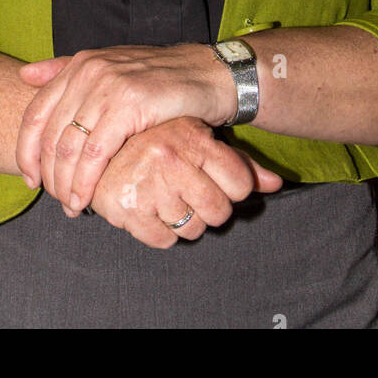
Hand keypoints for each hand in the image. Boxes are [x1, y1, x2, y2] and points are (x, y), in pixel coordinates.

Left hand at [16, 43, 236, 211]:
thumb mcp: (112, 67)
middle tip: (55, 199)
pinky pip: (95, 153)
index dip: (26, 150)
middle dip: (48, 175)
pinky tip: (85, 199)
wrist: (208, 74)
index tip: (30, 179)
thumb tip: (24, 75)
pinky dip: (85, 182)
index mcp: (80, 64)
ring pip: (70, 148)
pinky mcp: (129, 105)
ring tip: (70, 205)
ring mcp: (109, 87)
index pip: (35, 112)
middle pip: (50, 135)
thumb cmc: (160, 77)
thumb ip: (67, 70)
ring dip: (65, 184)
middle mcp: (89, 71)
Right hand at [80, 116, 283, 248]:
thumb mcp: (198, 136)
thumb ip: (239, 162)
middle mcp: (170, 159)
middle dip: (209, 209)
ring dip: (184, 221)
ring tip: (167, 197)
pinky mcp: (126, 208)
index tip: (214, 179)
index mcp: (191, 138)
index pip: (240, 184)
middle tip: (190, 192)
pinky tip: (151, 209)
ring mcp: (147, 184)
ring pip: (192, 229)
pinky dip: (160, 232)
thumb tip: (278, 183)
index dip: (232, 188)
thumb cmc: (156, 136)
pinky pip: (164, 241)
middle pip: (219, 212)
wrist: (99, 139)